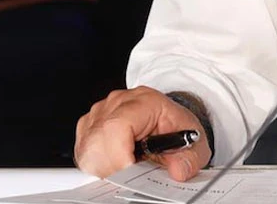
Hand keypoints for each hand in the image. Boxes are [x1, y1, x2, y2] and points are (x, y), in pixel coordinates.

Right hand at [74, 86, 212, 180]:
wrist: (170, 123)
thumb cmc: (176, 129)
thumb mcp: (194, 144)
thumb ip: (189, 159)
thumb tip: (179, 172)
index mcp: (145, 101)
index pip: (117, 126)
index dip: (119, 155)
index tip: (130, 173)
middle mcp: (118, 103)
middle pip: (96, 139)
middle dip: (111, 167)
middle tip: (131, 175)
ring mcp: (100, 113)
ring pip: (86, 148)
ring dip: (103, 168)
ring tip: (127, 167)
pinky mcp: (89, 127)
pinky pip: (83, 152)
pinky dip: (97, 165)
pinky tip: (116, 165)